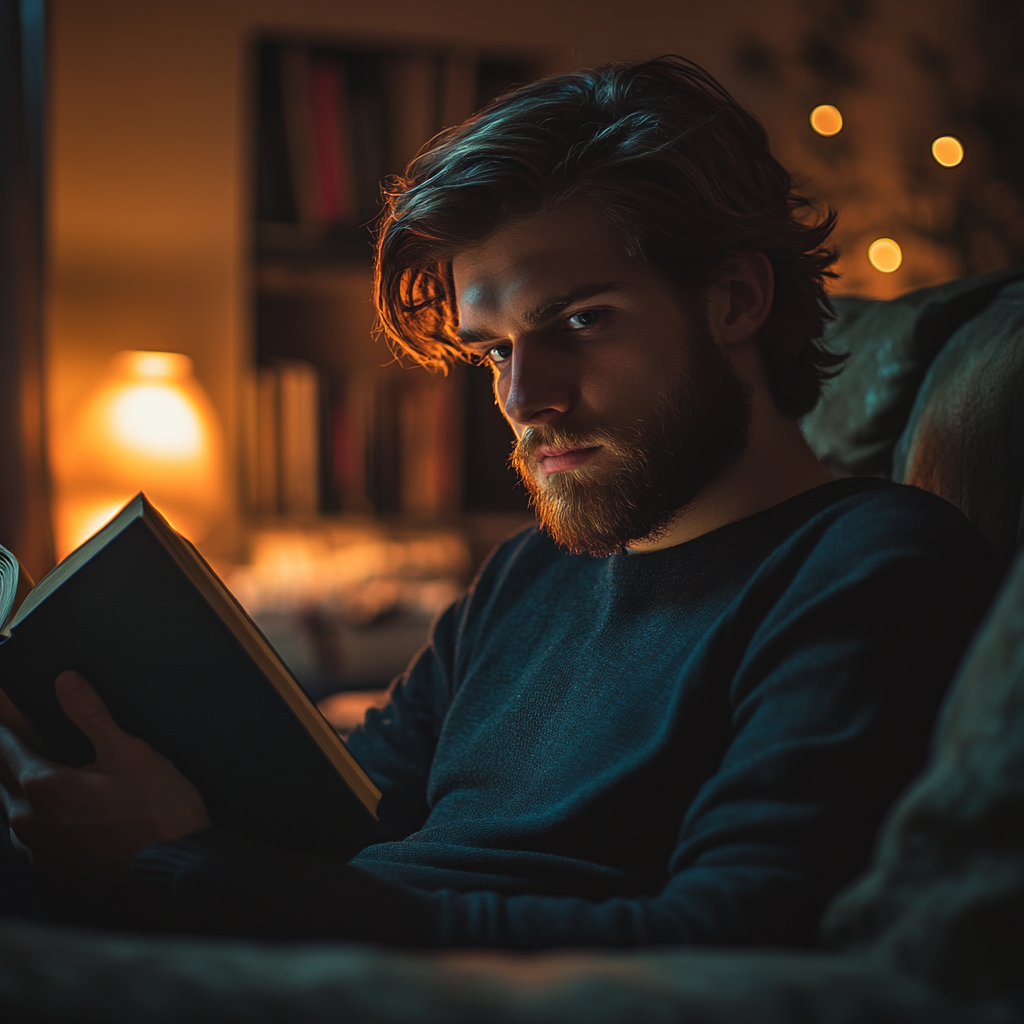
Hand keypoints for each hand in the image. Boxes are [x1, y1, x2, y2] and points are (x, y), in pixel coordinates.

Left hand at [0, 671, 210, 883]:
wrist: (173, 866)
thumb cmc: (156, 809)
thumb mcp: (128, 752)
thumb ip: (91, 715)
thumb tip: (65, 681)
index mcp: (42, 786)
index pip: (5, 744)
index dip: (4, 720)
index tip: (1, 700)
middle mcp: (27, 820)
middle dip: (5, 753)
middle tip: (18, 734)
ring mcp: (36, 848)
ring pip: (9, 808)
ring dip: (14, 785)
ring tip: (31, 767)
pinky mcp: (50, 867)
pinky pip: (23, 833)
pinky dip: (28, 813)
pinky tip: (48, 806)